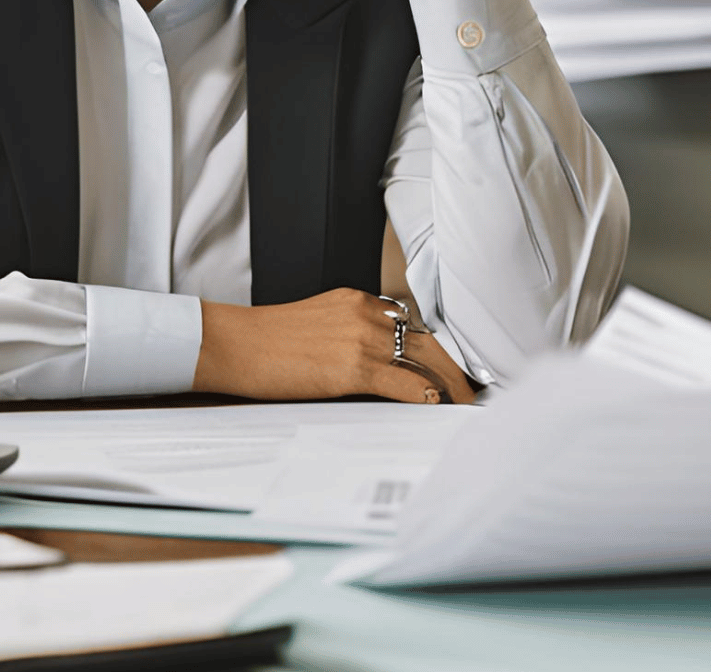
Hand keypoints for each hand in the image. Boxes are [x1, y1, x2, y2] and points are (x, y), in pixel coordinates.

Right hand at [192, 288, 476, 404]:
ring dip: (451, 387)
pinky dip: (428, 396)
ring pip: (425, 363)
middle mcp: (366, 313)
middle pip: (429, 341)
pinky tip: (440, 408)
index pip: (413, 325)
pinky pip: (405, 384)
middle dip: (457, 368)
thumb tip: (377, 364)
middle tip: (476, 389)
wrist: (234, 344)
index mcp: (358, 301)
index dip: (439, 349)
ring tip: (468, 405)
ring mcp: (361, 338)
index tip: (455, 367)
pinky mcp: (353, 366)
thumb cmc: (267, 342)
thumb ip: (351, 334)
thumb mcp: (318, 324)